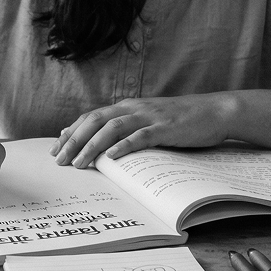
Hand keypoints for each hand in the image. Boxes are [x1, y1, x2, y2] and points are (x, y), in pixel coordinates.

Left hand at [50, 94, 230, 167]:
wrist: (214, 111)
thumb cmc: (181, 120)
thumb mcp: (149, 120)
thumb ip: (127, 127)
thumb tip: (102, 142)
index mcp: (128, 107)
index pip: (91, 117)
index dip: (71, 131)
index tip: (55, 148)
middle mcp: (134, 108)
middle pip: (95, 121)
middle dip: (74, 140)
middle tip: (59, 160)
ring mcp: (149, 117)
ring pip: (112, 128)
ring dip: (92, 146)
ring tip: (79, 163)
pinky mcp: (165, 128)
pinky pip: (140, 136)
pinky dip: (123, 146)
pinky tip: (110, 158)